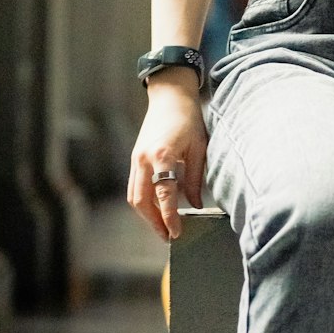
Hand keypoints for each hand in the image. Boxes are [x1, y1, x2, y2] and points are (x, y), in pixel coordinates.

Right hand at [128, 72, 207, 240]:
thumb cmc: (188, 118)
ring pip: (134, 196)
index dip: (169, 217)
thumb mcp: (199, 147)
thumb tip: (196, 205)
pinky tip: (157, 207)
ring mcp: (136, 159)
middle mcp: (144, 159)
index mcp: (162, 155)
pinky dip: (144, 201)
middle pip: (142, 201)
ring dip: (146, 215)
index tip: (177, 233)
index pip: (164, 195)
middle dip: (154, 222)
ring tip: (163, 226)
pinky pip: (135, 186)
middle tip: (169, 236)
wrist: (170, 96)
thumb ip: (196, 178)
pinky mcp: (134, 158)